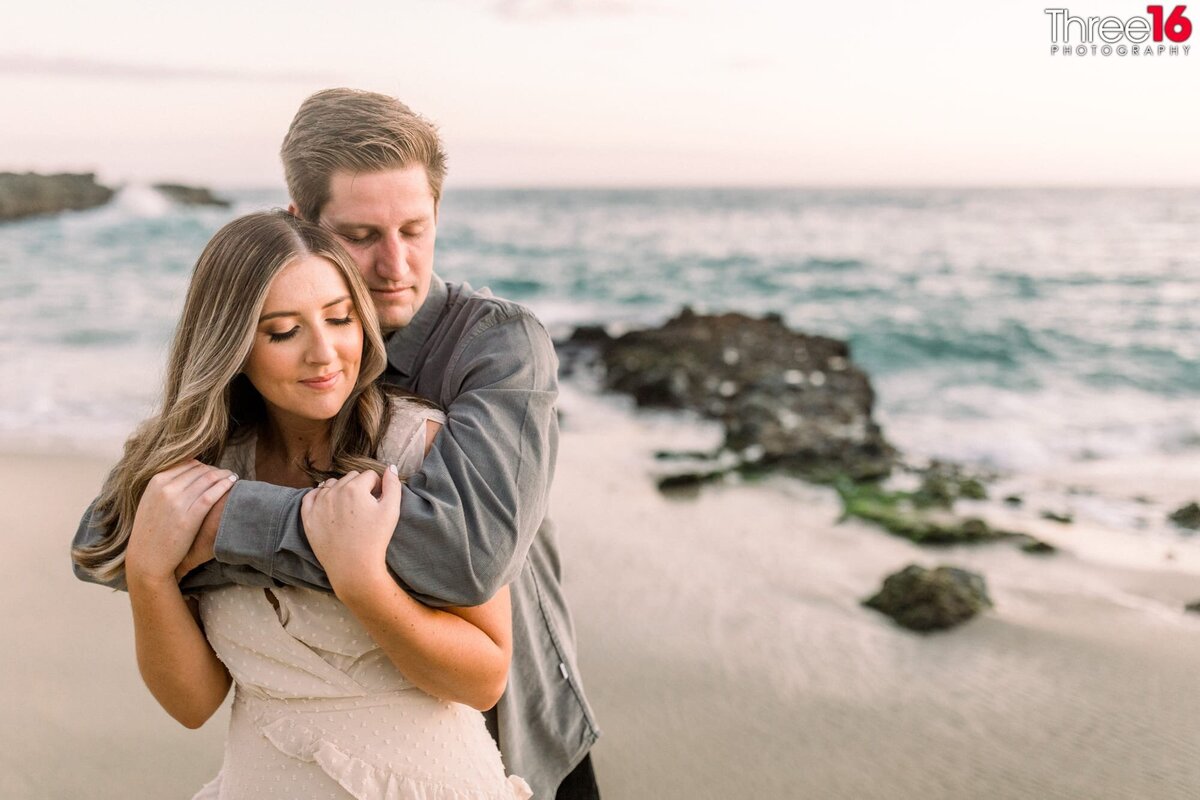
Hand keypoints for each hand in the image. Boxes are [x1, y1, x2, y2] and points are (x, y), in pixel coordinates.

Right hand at [125, 461, 237, 584]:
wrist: (146, 558)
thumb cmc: (151, 530)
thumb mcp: (151, 501)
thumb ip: (166, 485)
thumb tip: (189, 471)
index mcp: (156, 481)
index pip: (188, 464)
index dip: (204, 465)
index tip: (214, 470)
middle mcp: (166, 488)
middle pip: (200, 469)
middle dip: (216, 469)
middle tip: (226, 473)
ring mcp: (177, 502)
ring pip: (208, 478)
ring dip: (224, 475)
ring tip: (232, 476)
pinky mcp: (189, 517)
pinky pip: (211, 494)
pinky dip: (225, 485)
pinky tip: (233, 483)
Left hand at [301, 466, 400, 594]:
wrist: (353, 568)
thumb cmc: (375, 539)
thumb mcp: (391, 511)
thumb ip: (393, 485)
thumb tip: (390, 467)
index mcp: (354, 488)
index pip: (369, 476)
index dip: (377, 487)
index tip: (378, 502)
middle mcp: (333, 491)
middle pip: (350, 478)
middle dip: (359, 487)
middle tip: (365, 507)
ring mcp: (318, 504)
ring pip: (331, 484)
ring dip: (341, 490)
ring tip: (349, 509)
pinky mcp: (308, 517)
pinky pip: (311, 496)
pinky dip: (320, 496)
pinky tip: (330, 505)